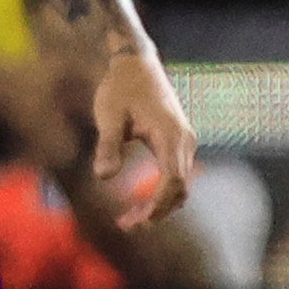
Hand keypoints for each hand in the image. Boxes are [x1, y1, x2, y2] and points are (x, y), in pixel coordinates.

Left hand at [86, 47, 197, 225]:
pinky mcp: (178, 139)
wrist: (135, 62)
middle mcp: (184, 139)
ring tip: (130, 218)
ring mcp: (184, 139)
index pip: (172, 181)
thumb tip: (104, 177)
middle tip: (126, 226)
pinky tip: (141, 200)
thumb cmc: (120, 87)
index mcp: (170, 135)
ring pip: (181, 184)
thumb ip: (108, 145)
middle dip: (157, 211)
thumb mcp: (109, 116)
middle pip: (180, 188)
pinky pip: (177, 173)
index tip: (137, 221)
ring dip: (160, 204)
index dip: (157, 205)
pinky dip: (162, 191)